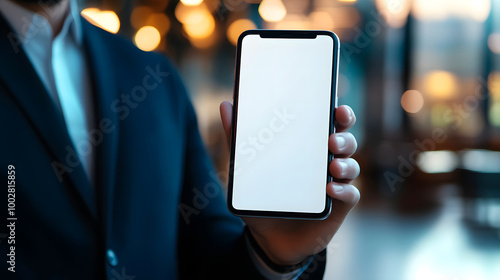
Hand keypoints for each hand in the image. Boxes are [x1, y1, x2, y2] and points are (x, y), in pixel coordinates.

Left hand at [220, 101, 359, 265]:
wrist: (269, 238)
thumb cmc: (263, 197)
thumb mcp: (246, 169)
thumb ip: (237, 138)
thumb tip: (225, 105)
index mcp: (308, 147)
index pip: (329, 123)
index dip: (339, 114)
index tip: (337, 106)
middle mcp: (326, 162)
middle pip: (346, 141)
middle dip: (344, 136)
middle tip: (332, 139)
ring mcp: (335, 183)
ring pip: (351, 166)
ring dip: (346, 163)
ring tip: (333, 165)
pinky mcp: (338, 206)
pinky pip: (350, 195)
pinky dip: (344, 191)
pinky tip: (330, 190)